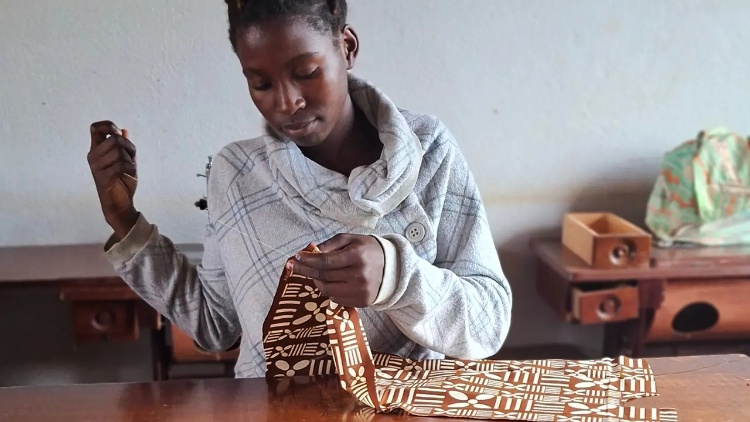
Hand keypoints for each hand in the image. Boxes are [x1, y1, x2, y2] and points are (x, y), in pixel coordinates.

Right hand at [87, 120, 137, 238]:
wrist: (120, 204)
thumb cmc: (122, 182)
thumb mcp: (125, 161)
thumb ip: (124, 146)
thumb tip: (124, 130)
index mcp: (96, 150)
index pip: (95, 128)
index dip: (109, 126)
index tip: (118, 133)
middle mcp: (93, 156)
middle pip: (115, 139)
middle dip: (129, 148)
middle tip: (130, 160)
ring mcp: (96, 167)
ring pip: (119, 152)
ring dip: (130, 161)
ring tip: (128, 171)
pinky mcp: (103, 177)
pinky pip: (121, 165)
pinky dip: (130, 170)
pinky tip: (128, 176)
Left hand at [290, 234, 384, 307]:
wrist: (393, 267)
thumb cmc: (368, 250)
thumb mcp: (350, 240)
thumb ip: (330, 244)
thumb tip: (309, 251)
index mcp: (357, 256)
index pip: (325, 261)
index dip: (308, 260)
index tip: (296, 257)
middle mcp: (359, 275)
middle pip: (323, 276)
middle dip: (305, 270)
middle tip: (294, 266)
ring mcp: (360, 291)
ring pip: (327, 290)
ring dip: (316, 281)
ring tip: (314, 274)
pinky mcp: (361, 302)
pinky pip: (336, 299)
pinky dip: (328, 290)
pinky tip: (329, 282)